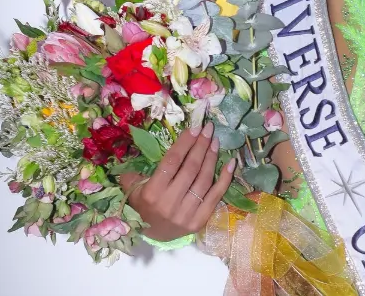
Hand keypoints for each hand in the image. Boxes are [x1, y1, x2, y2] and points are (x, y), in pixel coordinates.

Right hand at [120, 121, 235, 241]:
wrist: (152, 235)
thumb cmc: (143, 206)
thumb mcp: (133, 189)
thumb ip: (135, 171)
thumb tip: (139, 147)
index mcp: (152, 193)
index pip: (172, 161)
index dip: (185, 143)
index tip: (196, 127)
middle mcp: (169, 203)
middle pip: (191, 168)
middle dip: (201, 145)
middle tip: (209, 129)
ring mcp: (186, 214)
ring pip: (204, 180)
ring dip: (212, 158)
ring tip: (215, 142)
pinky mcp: (199, 221)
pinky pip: (215, 196)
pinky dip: (225, 178)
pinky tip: (231, 163)